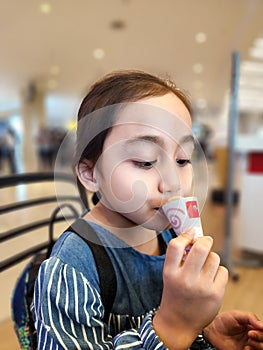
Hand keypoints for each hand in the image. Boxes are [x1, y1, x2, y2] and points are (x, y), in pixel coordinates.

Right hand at [153, 230, 227, 349]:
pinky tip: (211, 278)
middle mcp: (185, 279)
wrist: (179, 322)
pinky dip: (218, 271)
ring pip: (214, 257)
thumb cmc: (175, 293)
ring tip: (205, 266)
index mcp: (170, 273)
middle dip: (205, 240)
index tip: (190, 232)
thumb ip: (179, 256)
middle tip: (204, 241)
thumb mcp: (169, 274)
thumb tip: (193, 234)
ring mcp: (202, 287)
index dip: (185, 235)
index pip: (175, 245)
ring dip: (211, 257)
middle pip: (201, 247)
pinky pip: (223, 270)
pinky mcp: (216, 294)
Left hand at [204, 310, 262, 348]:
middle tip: (250, 334)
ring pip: (261, 347)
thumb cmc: (222, 321)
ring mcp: (248, 345)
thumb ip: (250, 317)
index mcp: (252, 326)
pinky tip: (245, 348)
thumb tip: (262, 325)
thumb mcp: (236, 315)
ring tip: (248, 342)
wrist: (212, 330)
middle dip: (260, 337)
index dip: (261, 331)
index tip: (254, 330)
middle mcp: (252, 337)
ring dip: (257, 345)